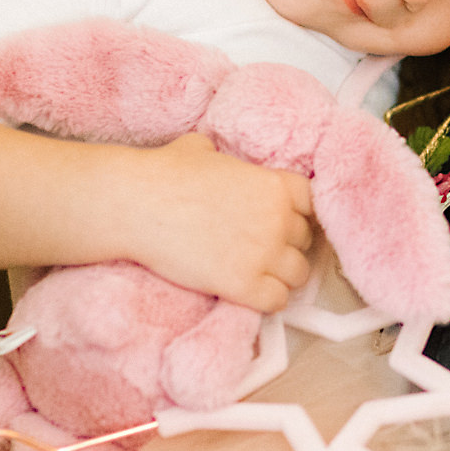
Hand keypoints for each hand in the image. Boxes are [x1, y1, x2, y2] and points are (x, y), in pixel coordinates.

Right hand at [124, 132, 314, 312]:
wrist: (136, 205)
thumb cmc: (164, 173)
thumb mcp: (203, 150)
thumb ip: (225, 158)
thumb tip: (214, 155)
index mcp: (275, 185)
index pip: (313, 203)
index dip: (297, 213)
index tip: (283, 222)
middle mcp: (279, 219)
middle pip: (305, 239)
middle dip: (286, 244)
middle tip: (262, 249)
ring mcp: (264, 254)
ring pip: (299, 274)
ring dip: (282, 275)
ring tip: (260, 274)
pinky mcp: (243, 285)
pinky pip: (278, 301)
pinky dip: (269, 300)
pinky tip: (252, 293)